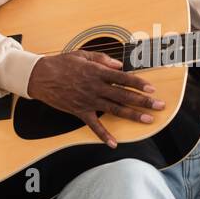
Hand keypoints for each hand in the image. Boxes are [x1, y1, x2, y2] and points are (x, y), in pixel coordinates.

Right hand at [26, 51, 165, 147]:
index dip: (139, 84)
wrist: (40, 77)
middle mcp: (95, 87)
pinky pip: (93, 125)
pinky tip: (114, 143)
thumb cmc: (61, 63)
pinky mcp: (79, 111)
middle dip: (144, 101)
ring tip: (148, 120)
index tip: (152, 88)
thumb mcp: (83, 55)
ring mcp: (88, 101)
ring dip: (133, 115)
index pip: (123, 78)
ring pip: (115, 110)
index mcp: (97, 72)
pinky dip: (103, 135)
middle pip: (124, 95)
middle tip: (159, 106)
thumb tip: (120, 65)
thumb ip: (102, 60)